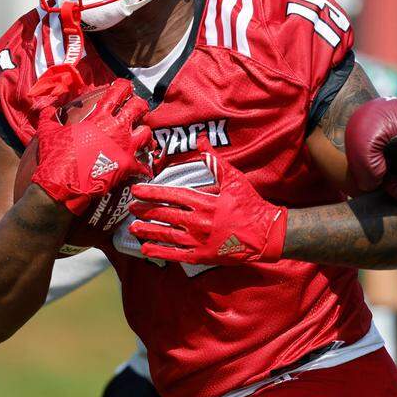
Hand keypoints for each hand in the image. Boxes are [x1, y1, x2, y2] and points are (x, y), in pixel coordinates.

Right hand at [32, 79, 152, 215]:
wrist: (62, 184)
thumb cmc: (56, 156)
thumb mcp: (48, 132)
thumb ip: (49, 117)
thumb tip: (47, 108)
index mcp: (99, 118)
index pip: (117, 93)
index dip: (124, 87)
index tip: (126, 87)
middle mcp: (116, 129)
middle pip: (138, 108)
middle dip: (140, 106)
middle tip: (138, 109)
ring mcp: (124, 147)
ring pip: (146, 134)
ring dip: (145, 134)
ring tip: (142, 137)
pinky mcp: (127, 166)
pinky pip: (143, 165)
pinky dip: (143, 168)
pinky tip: (142, 170)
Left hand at [129, 151, 286, 265]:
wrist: (265, 234)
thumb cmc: (249, 205)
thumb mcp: (234, 180)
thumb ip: (214, 161)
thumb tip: (200, 140)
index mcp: (204, 202)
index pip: (172, 195)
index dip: (152, 192)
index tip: (137, 190)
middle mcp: (198, 222)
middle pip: (164, 215)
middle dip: (145, 211)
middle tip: (131, 207)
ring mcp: (198, 241)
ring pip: (166, 236)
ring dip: (147, 231)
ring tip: (133, 227)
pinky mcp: (201, 256)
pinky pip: (175, 255)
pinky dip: (159, 252)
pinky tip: (146, 249)